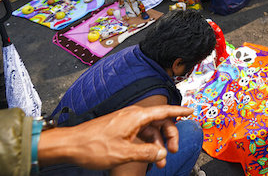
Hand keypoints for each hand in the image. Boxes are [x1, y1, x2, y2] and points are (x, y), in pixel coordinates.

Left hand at [38, 104, 193, 169]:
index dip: (179, 111)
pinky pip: (140, 133)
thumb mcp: (123, 153)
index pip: (164, 111)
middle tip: (172, 151)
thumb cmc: (93, 145)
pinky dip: (146, 143)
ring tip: (159, 161)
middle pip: (159, 121)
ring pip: (150, 129)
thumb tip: (162, 152)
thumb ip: (146, 152)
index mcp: (136, 116)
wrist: (70, 145)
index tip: (191, 111)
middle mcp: (133, 115)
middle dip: (169, 136)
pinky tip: (147, 155)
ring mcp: (126, 121)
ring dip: (157, 144)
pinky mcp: (120, 128)